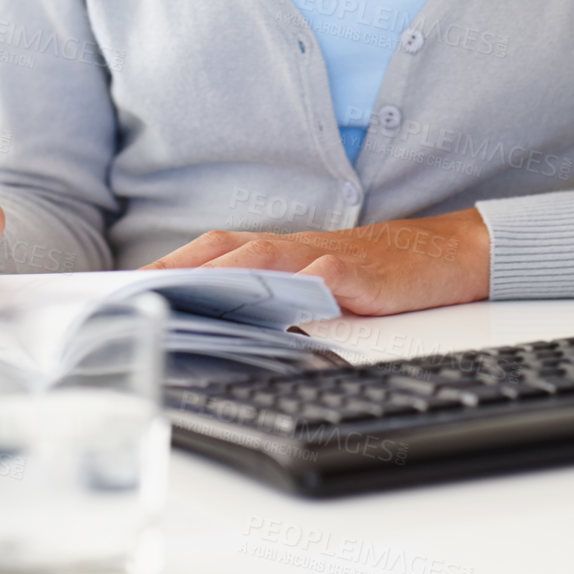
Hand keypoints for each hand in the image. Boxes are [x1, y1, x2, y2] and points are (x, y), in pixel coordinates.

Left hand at [141, 208, 490, 315]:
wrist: (449, 255)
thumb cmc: (377, 275)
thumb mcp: (320, 288)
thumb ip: (276, 300)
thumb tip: (217, 324)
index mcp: (281, 255)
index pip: (214, 255)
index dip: (171, 267)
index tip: (125, 286)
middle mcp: (297, 251)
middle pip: (228, 249)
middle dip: (182, 267)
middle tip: (141, 288)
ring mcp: (330, 259)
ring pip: (271, 257)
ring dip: (230, 271)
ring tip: (192, 288)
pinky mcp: (367, 276)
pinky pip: (332, 277)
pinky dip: (307, 284)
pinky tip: (288, 297)